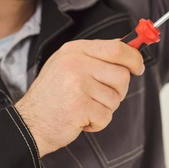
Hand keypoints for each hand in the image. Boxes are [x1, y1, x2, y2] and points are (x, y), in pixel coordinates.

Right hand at [14, 39, 144, 155]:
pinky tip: (81, 119)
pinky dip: (97, 122)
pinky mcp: (79, 106)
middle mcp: (76, 63)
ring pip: (116, 98)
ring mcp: (77, 84)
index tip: (138, 67)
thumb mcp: (68, 64)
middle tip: (102, 96)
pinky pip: (106, 116)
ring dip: (105, 108)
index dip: (134, 58)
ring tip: (85, 107)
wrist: (29, 122)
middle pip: (122, 74)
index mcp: (75, 50)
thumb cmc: (53, 94)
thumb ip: (96, 55)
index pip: (117, 48)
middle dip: (119, 90)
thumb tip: (127, 46)